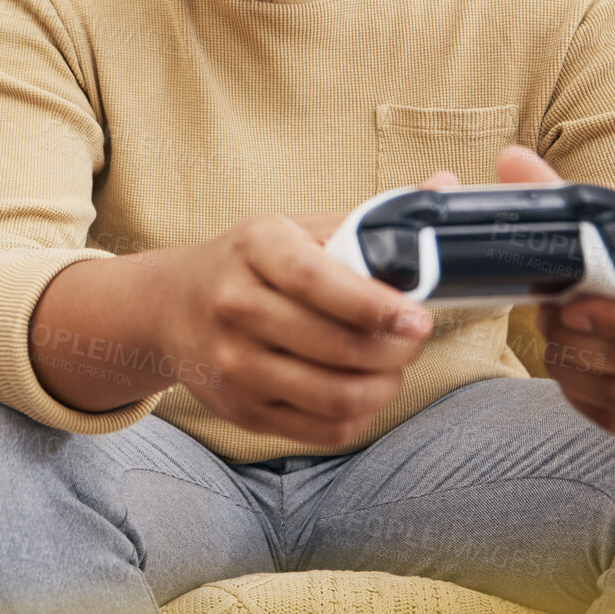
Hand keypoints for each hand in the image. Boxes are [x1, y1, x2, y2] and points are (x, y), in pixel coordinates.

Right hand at [158, 214, 433, 446]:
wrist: (170, 308)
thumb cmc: (250, 264)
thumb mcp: (294, 229)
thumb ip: (366, 220)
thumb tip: (444, 185)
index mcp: (254, 248)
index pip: (315, 280)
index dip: (373, 303)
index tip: (417, 316)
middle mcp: (235, 306)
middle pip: (335, 345)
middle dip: (396, 349)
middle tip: (415, 337)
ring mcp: (234, 364)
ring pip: (334, 395)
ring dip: (384, 386)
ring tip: (394, 366)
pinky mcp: (241, 410)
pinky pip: (322, 428)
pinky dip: (359, 414)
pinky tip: (364, 390)